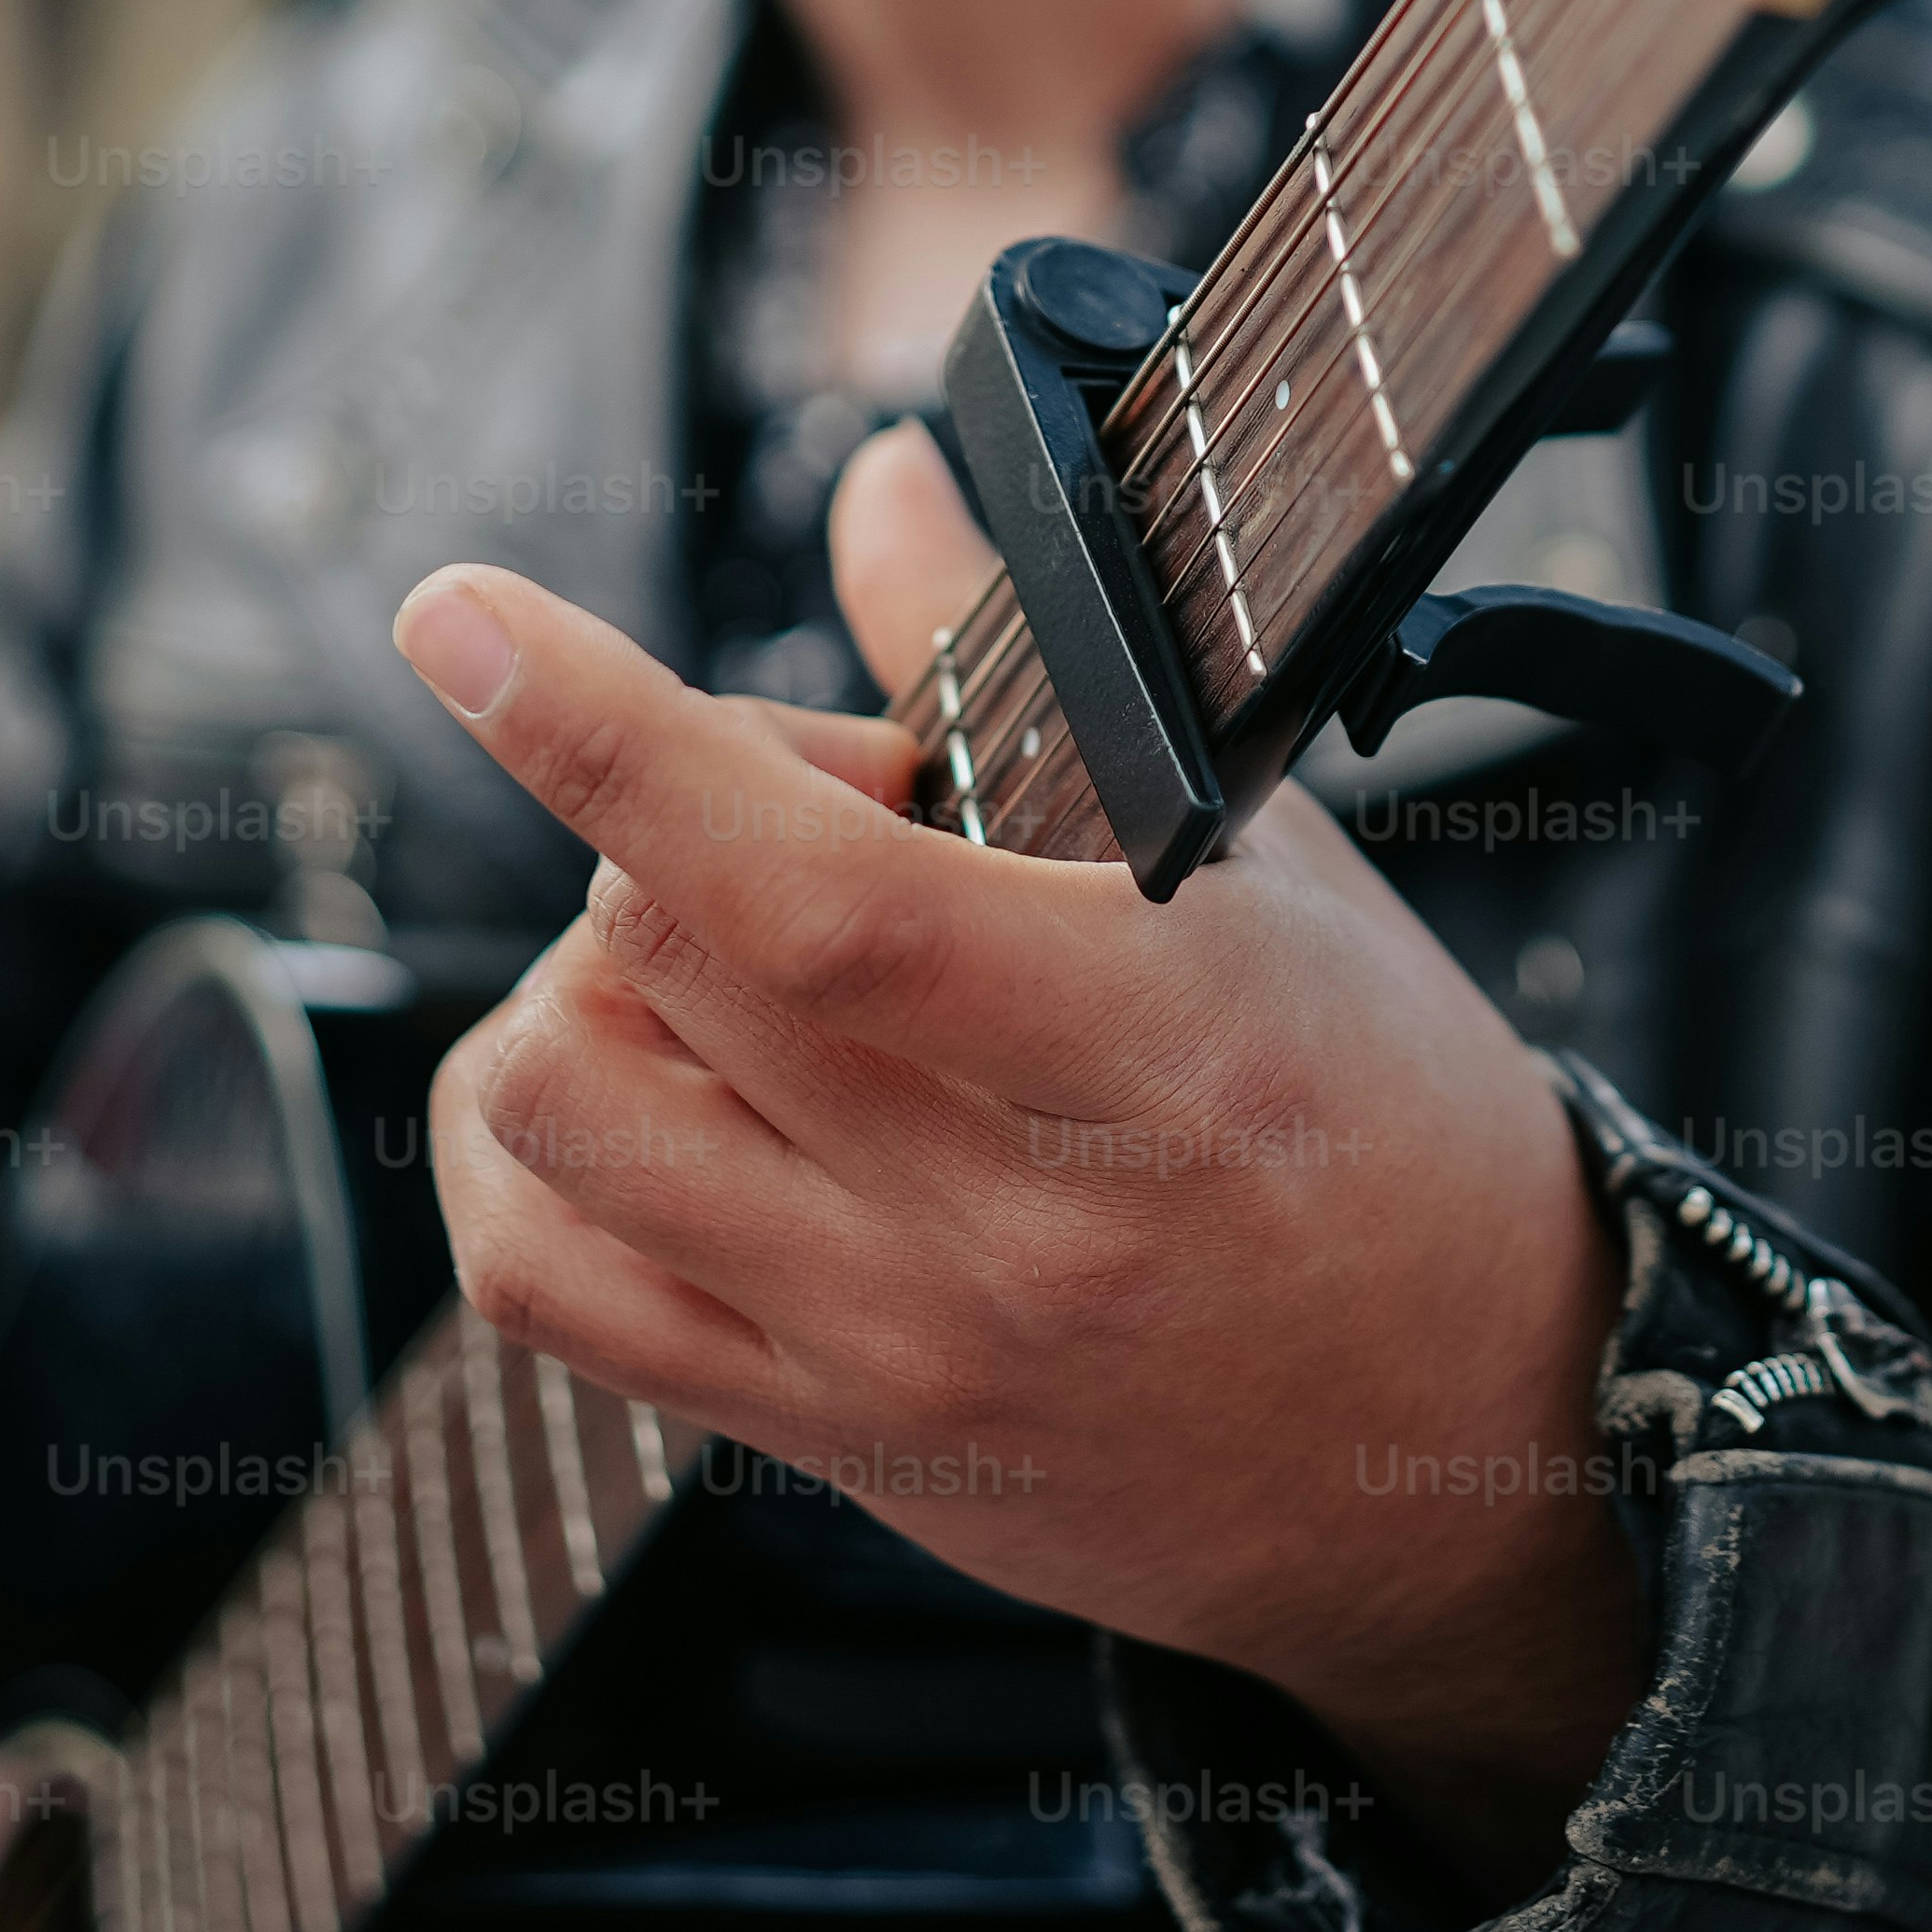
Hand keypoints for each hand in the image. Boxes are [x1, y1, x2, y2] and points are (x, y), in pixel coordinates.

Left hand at [404, 436, 1645, 1891]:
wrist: (1464, 1444)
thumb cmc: (1386, 1126)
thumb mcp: (1276, 871)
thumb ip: (1047, 667)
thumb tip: (882, 487)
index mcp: (1143, 1044)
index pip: (812, 889)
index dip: (612, 738)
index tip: (467, 619)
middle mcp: (1002, 1217)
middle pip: (654, 956)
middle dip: (672, 816)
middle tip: (800, 808)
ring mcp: (897, 1348)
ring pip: (563, 1109)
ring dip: (584, 985)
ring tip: (706, 961)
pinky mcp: (828, 1444)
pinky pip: (548, 1289)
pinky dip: (526, 1154)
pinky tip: (622, 1090)